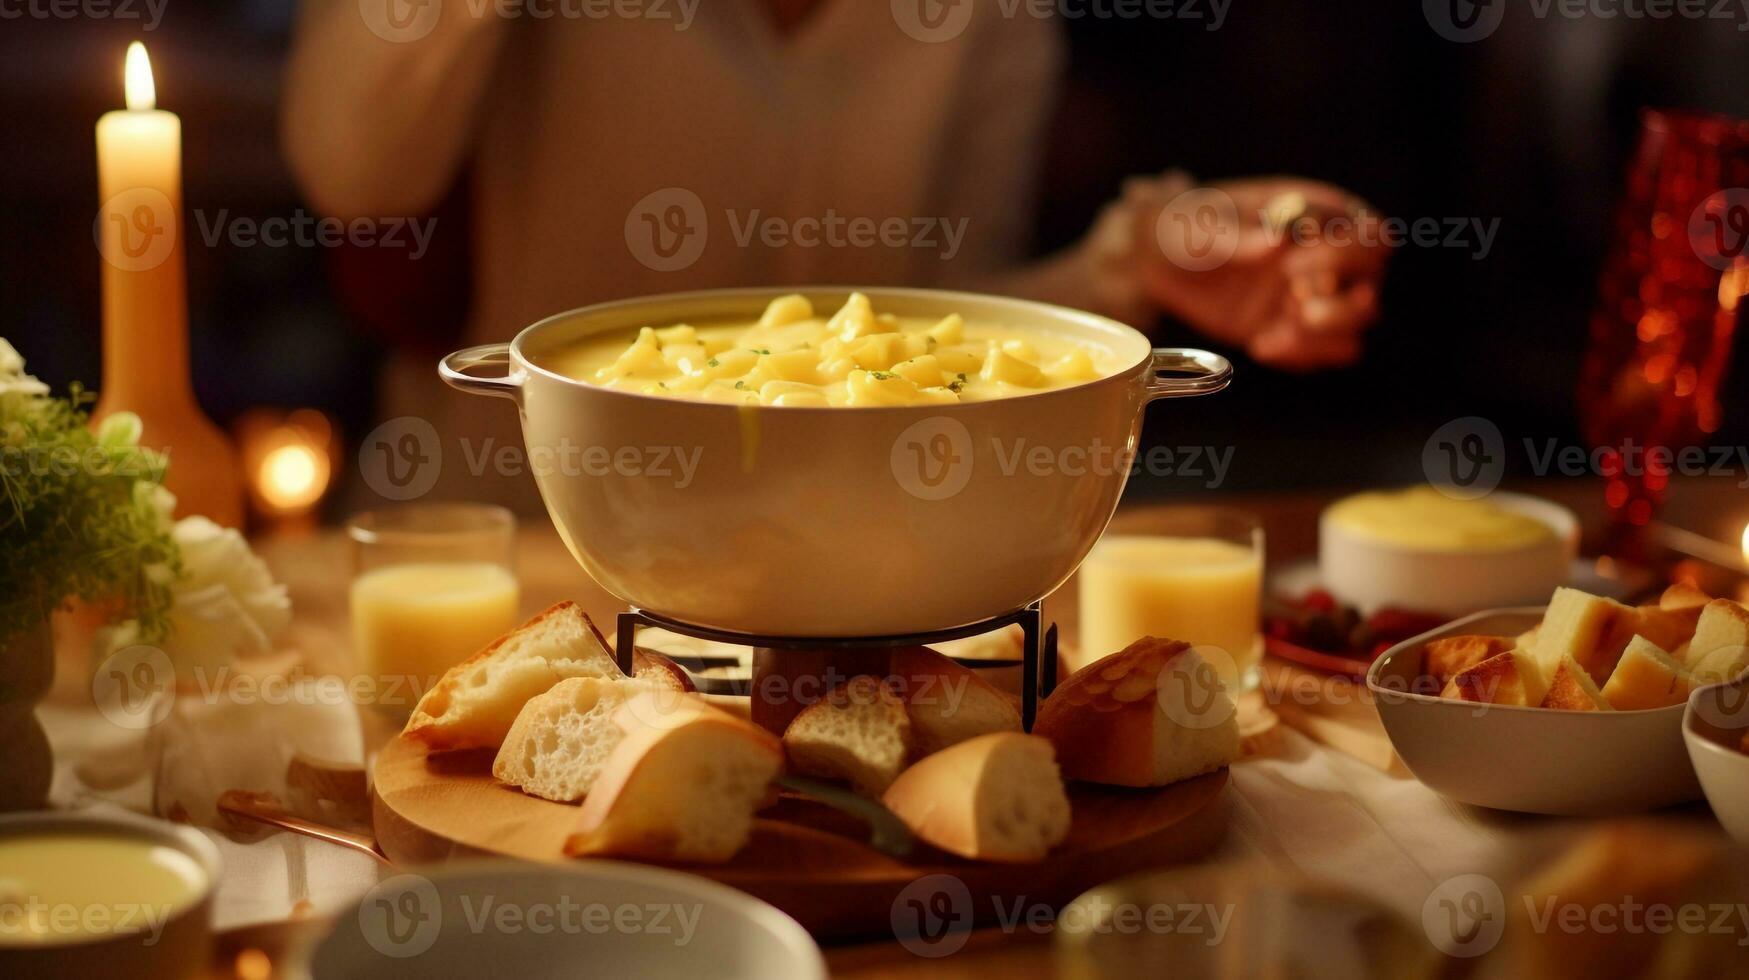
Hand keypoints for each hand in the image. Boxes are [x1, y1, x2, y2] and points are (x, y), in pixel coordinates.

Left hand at [1128, 176, 1389, 370]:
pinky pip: (1323, 352)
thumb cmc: (1187, 224)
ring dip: (1324, 333)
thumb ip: (1238, 234)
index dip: (1342, 254)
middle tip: (1295, 302)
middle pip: (1373, 284)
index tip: (1289, 263)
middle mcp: (1326, 256)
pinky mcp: (1294, 329)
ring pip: (1359, 323)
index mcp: (1318, 215)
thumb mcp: (1202, 224)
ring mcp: (1313, 295)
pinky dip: (1300, 355)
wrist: (1158, 261)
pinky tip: (1261, 344)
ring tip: (1277, 331)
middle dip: (1341, 301)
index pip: (1370, 235)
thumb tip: (1278, 240)